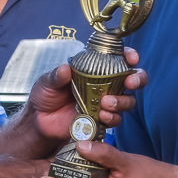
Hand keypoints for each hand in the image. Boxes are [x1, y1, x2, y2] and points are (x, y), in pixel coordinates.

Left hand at [26, 48, 144, 145]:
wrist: (39, 121)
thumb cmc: (45, 94)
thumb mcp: (46, 82)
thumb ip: (56, 76)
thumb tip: (65, 69)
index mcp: (94, 68)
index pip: (118, 58)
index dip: (129, 55)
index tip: (132, 58)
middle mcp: (104, 84)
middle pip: (132, 79)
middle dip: (137, 79)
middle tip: (130, 82)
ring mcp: (105, 103)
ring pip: (127, 101)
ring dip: (122, 101)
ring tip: (106, 103)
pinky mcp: (101, 120)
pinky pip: (115, 119)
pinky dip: (112, 118)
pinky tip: (102, 117)